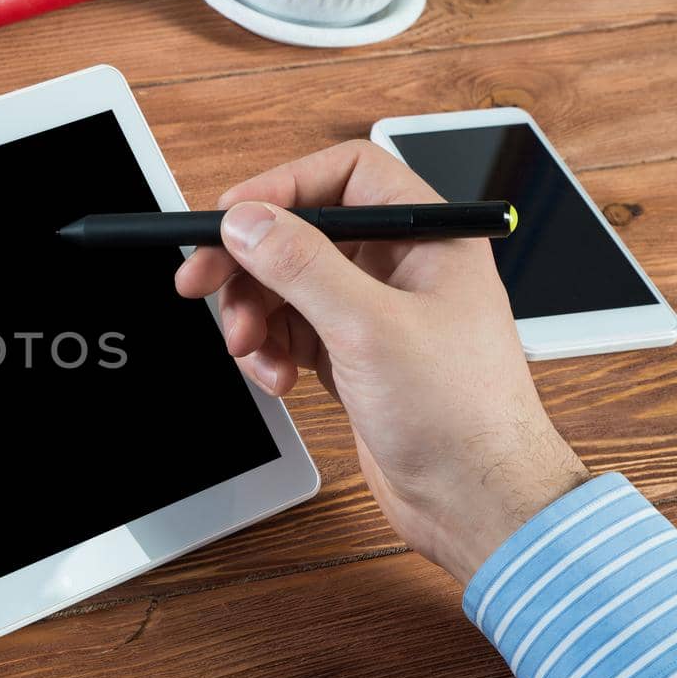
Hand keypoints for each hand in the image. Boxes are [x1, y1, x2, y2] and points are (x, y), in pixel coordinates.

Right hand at [175, 141, 590, 584]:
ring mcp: (375, 313)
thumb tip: (248, 221)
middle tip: (199, 281)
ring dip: (255, 315)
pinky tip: (278, 380)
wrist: (477, 502)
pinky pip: (290, 331)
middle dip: (249, 262)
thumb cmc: (461, 415)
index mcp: (428, 237)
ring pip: (287, 285)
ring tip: (249, 350)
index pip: (346, 175)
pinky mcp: (354, 356)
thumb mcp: (368, 329)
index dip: (284, 186)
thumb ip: (302, 266)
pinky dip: (270, 351)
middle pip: (301, 233)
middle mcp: (401, 267)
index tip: (231, 216)